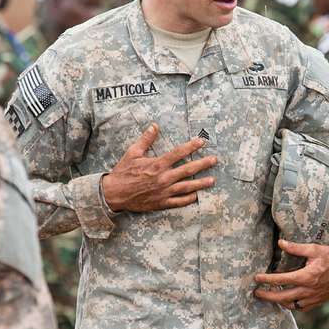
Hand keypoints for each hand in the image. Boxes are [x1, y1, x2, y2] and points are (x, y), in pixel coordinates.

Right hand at [101, 124, 216, 211]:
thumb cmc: (123, 172)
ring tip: (212, 180)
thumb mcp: (132, 152)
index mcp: (157, 164)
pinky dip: (189, 199)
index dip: (192, 146)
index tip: (202, 142)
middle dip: (203, 164)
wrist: (114, 193)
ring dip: (201, 183)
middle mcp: (163, 178)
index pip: (178, 153)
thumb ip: (146, 139)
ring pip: (187, 187)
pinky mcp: (161, 203)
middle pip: (188, 170)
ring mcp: (164, 191)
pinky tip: (197, 196)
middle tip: (214, 160)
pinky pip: (179, 202)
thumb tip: (154, 126)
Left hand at [253, 240, 328, 311]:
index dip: (267, 280)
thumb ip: (296, 248)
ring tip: (270, 296)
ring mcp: (314, 298)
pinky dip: (292, 305)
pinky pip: (302, 308)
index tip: (257, 278)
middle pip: (283, 297)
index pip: (282, 280)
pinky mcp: (318, 301)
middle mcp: (309, 290)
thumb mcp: (315, 249)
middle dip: (268, 296)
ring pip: (292, 305)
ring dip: (279, 301)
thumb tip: (281, 243)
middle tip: (257, 293)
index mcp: (307, 276)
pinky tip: (286, 300)